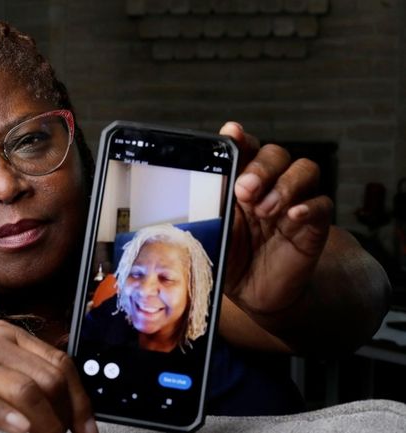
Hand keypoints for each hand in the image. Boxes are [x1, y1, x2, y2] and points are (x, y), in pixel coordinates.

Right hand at [0, 320, 95, 432]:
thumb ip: (21, 376)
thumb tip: (66, 406)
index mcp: (5, 335)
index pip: (60, 363)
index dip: (80, 400)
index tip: (87, 429)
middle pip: (49, 378)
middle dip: (67, 417)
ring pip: (26, 389)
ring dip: (46, 424)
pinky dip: (6, 418)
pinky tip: (19, 431)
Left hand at [220, 122, 333, 314]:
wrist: (255, 294)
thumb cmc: (230, 259)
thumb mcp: (210, 237)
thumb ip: (204, 216)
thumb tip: (185, 204)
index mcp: (240, 183)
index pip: (245, 149)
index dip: (241, 138)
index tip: (233, 133)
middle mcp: (269, 186)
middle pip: (276, 154)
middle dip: (261, 167)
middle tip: (245, 189)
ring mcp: (294, 202)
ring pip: (305, 169)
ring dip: (285, 184)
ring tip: (266, 210)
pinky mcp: (314, 224)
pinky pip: (322, 203)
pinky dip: (308, 206)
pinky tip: (292, 216)